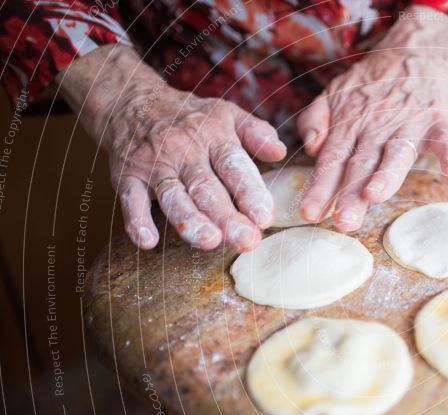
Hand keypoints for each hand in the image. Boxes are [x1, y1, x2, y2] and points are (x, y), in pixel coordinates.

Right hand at [58, 45, 285, 250]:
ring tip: (209, 241)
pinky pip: (130, 200)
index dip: (250, 192)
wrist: (131, 99)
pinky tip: (148, 241)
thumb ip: (256, 133)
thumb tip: (280, 151)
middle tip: (246, 241)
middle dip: (227, 216)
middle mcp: (184, 150)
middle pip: (207, 188)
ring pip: (173, 196)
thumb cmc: (191, 116)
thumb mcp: (227, 114)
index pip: (234, 165)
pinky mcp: (127, 176)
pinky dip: (136, 220)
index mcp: (214, 136)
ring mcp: (154, 164)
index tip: (265, 218)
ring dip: (189, 220)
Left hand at [297, 6, 447, 230]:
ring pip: (397, 154)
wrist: (415, 52)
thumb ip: (315, 120)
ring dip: (387, 175)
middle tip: (343, 220)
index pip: (332, 161)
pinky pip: (447, 139)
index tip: (310, 214)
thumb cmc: (371, 85)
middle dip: (351, 193)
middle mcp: (377, 128)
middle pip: (362, 164)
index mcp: (350, 127)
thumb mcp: (333, 94)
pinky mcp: (438, 121)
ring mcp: (409, 125)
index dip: (320, 188)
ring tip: (375, 195)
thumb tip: (312, 147)